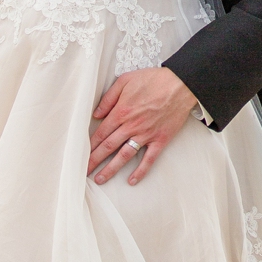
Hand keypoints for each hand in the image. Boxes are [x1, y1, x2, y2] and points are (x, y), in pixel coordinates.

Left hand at [88, 67, 198, 185]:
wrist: (180, 84)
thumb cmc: (154, 80)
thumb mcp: (125, 80)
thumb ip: (109, 98)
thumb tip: (96, 114)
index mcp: (121, 112)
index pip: (101, 133)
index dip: (89, 146)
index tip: (81, 155)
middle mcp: (131, 126)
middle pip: (108, 147)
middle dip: (94, 161)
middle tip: (83, 172)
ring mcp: (146, 134)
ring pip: (124, 156)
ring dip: (111, 169)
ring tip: (100, 179)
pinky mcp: (160, 139)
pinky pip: (148, 159)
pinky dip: (140, 171)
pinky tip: (132, 181)